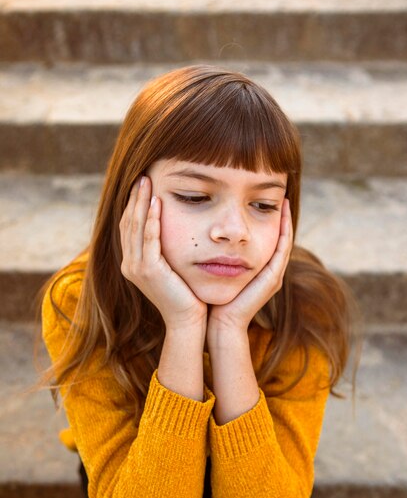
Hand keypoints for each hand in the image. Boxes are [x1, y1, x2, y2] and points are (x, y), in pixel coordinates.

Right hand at [119, 176, 206, 329]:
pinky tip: (157, 202)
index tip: (141, 185)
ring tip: (146, 181)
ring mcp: (136, 268)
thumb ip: (166, 251)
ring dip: (140, 202)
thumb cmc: (186, 296)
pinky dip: (151, 219)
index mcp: (133, 264)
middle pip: (128, 223)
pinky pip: (149, 239)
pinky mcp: (149, 270)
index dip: (134, 205)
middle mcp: (130, 264)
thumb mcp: (172, 269)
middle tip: (142, 175)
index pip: (130, 227)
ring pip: (135, 227)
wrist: (187, 322)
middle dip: (134, 198)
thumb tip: (172, 230)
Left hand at [207, 198, 292, 336]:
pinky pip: (282, 249)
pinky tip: (281, 215)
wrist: (220, 323)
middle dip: (282, 217)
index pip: (269, 240)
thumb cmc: (214, 299)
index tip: (265, 200)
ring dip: (286, 220)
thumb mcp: (217, 271)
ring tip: (284, 200)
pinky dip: (284, 232)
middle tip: (282, 194)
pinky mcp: (273, 278)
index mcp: (259, 270)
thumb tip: (205, 235)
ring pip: (285, 241)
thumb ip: (217, 256)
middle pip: (281, 238)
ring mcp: (274, 275)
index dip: (270, 220)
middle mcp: (271, 272)